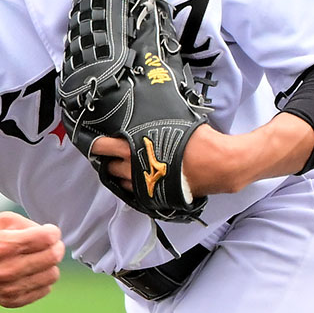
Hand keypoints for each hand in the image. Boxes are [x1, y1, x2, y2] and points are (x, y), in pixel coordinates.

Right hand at [0, 206, 64, 307]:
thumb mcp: (0, 220)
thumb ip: (29, 225)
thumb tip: (52, 237)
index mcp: (2, 246)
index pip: (46, 239)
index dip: (52, 232)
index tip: (49, 231)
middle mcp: (5, 270)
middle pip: (51, 257)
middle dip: (55, 246)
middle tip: (48, 243)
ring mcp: (6, 288)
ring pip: (51, 276)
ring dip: (49, 264)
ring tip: (37, 257)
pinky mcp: (8, 300)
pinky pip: (43, 290)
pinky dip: (41, 279)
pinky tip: (31, 271)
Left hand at [90, 114, 313, 198]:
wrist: (221, 165)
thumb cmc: (200, 141)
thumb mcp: (174, 123)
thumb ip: (153, 124)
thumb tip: (144, 115)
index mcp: (136, 148)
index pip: (105, 147)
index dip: (97, 145)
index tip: (93, 143)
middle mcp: (137, 169)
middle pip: (110, 167)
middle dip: (110, 161)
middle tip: (113, 154)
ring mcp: (147, 186)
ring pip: (123, 183)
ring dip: (122, 175)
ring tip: (128, 166)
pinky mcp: (158, 197)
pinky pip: (139, 193)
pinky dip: (137, 187)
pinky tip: (142, 179)